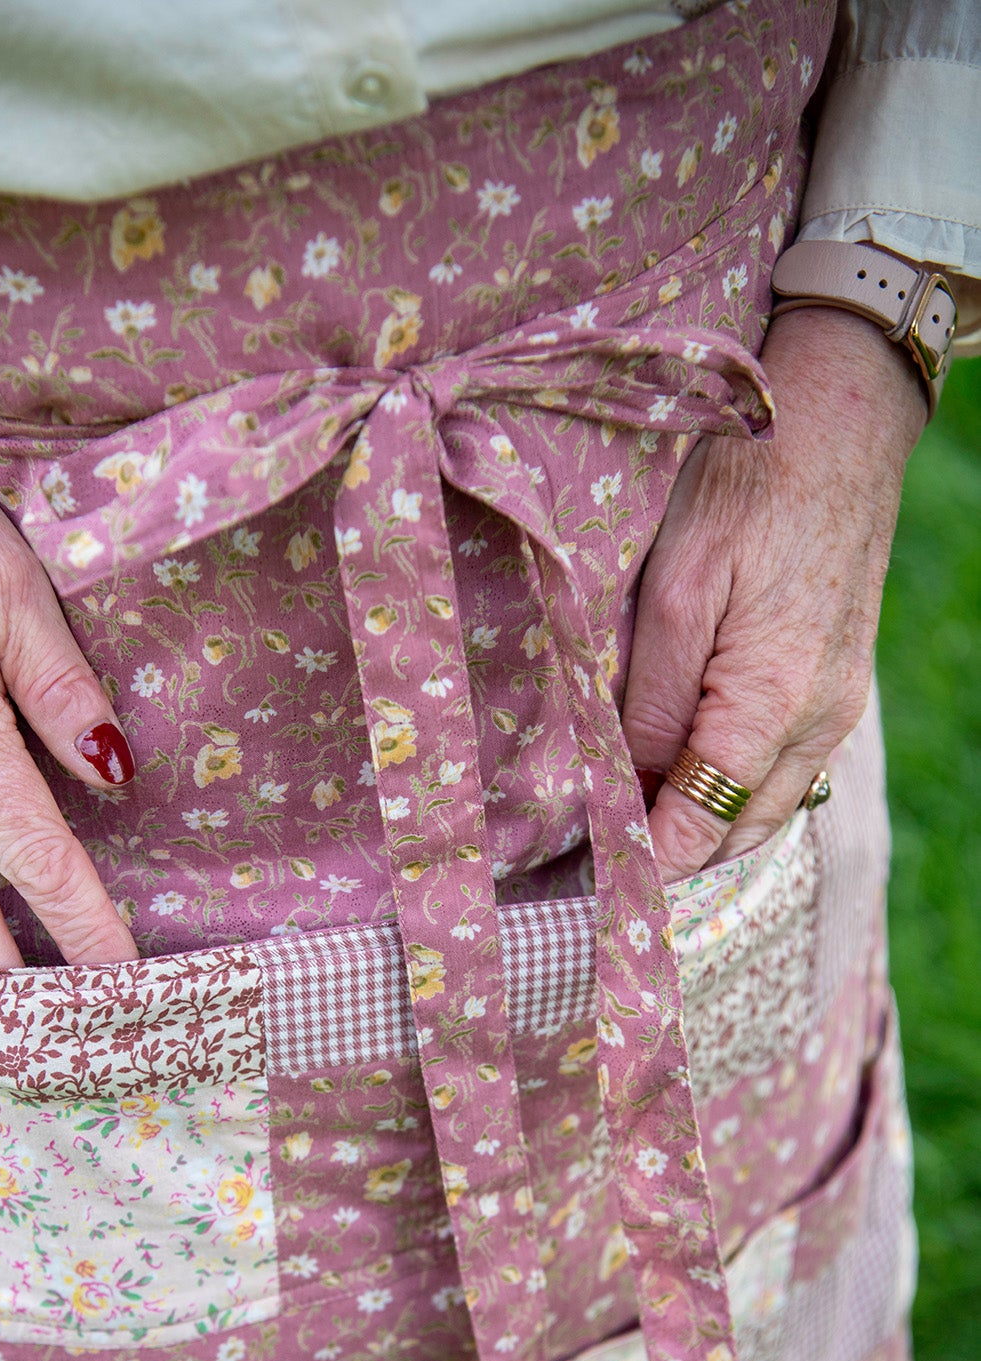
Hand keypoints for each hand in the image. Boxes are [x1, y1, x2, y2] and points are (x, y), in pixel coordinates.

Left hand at [623, 303, 926, 881]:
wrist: (840, 421)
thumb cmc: (746, 487)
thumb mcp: (675, 591)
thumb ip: (651, 704)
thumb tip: (629, 791)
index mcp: (771, 705)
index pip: (698, 827)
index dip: (641, 862)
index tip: (583, 876)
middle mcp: (818, 724)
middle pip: (733, 835)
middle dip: (666, 856)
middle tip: (589, 852)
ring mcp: (837, 709)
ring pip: (762, 813)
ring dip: (699, 828)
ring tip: (626, 818)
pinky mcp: (838, 688)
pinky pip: (782, 774)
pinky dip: (731, 793)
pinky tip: (680, 773)